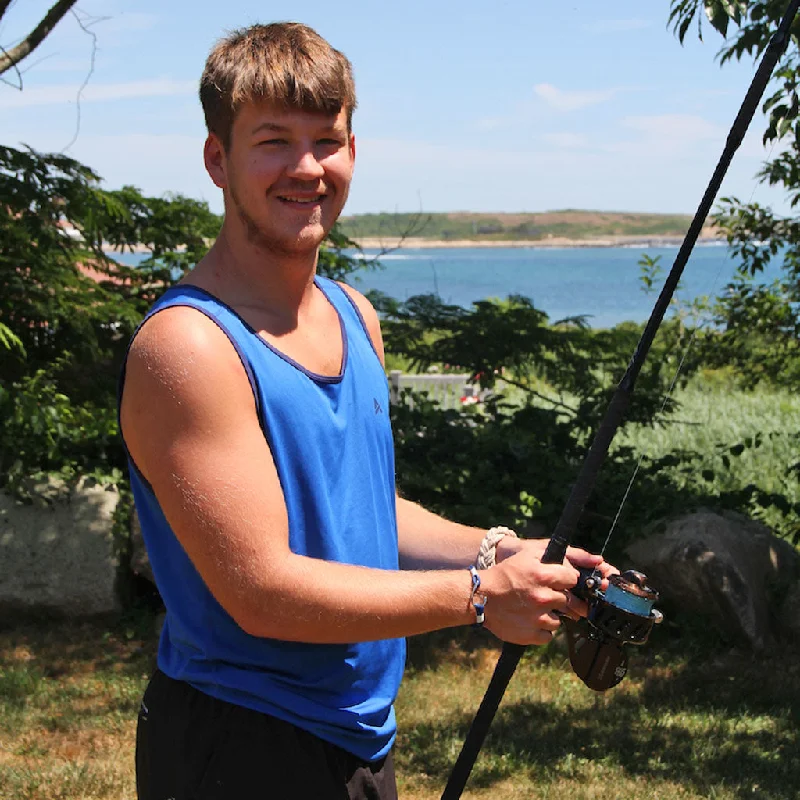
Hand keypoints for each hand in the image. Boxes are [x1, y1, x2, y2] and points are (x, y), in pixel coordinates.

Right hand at [484, 538, 617, 644]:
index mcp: (543, 575)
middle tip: (544, 596)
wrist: (481, 596)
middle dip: (559, 598)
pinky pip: (548, 634)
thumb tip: (594, 560)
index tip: (558, 582)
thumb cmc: (505, 574)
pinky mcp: (532, 634)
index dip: (566, 580)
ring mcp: (538, 618)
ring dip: (551, 614)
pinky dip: (541, 629)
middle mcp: (543, 597)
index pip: (573, 579)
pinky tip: (529, 620)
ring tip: (534, 608)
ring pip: (560, 619)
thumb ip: (559, 555)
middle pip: (568, 600)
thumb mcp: (528, 555)